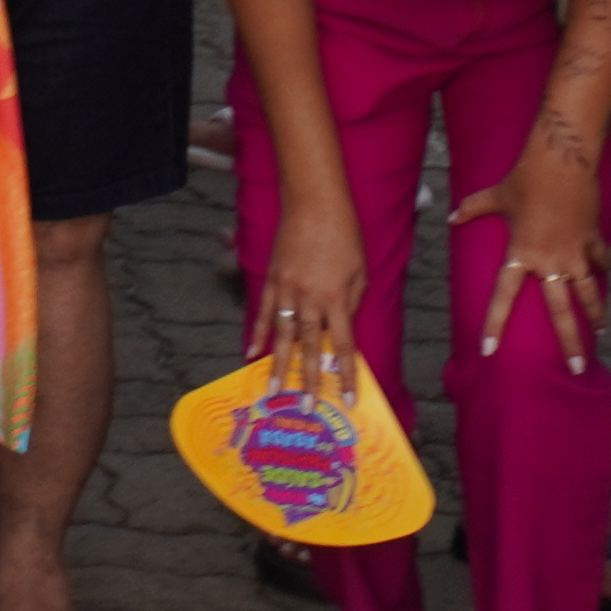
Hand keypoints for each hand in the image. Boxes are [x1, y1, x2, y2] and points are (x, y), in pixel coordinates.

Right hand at [251, 188, 367, 396]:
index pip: (344, 345)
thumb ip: (351, 303)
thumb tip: (341, 330)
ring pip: (282, 334)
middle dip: (308, 378)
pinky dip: (257, 333)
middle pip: (309, 346)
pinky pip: (263, 311)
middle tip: (305, 407)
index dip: (347, 374)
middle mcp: (310, 298)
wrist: (313, 203)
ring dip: (278, 364)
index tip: (348, 399)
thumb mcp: (359, 272)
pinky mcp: (271, 278)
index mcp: (337, 298)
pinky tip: (251, 353)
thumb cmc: (344, 235)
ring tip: (272, 390)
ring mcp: (287, 289)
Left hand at [455, 125, 609, 368]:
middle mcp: (550, 261)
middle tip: (576, 369)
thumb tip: (450, 217)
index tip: (489, 350)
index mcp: (522, 253)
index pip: (504, 296)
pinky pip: (601, 262)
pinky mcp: (594, 241)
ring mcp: (576, 253)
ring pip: (589, 294)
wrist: (563, 159)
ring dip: (596, 316)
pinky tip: (606, 277)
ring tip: (601, 335)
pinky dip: (604, 269)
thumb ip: (473, 209)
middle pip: (561, 311)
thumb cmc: (526, 177)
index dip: (495, 323)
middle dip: (570, 342)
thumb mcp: (496, 195)